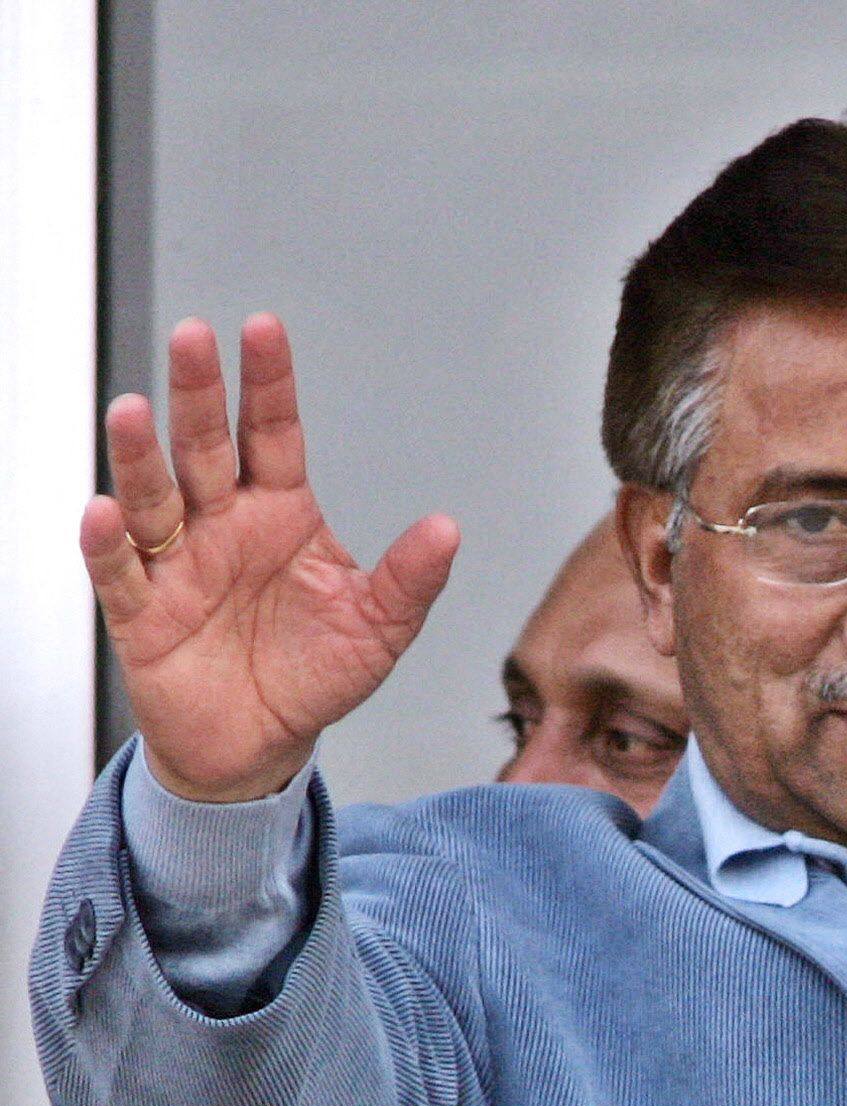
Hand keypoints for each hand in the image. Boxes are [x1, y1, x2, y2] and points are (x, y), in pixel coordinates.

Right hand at [80, 314, 458, 800]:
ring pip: (154, 497)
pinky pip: (121, 572)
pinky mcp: (143, 613)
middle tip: (192, 339)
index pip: (272, 434)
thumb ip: (410, 580)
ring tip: (134, 412)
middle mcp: (224, 525)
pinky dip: (110, 544)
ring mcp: (179, 564)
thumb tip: (448, 530)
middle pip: (204, 447)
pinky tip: (108, 513)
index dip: (268, 384)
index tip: (264, 329)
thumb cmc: (313, 676)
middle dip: (197, 394)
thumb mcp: (378, 630)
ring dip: (140, 455)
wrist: (260, 745)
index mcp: (281, 515)